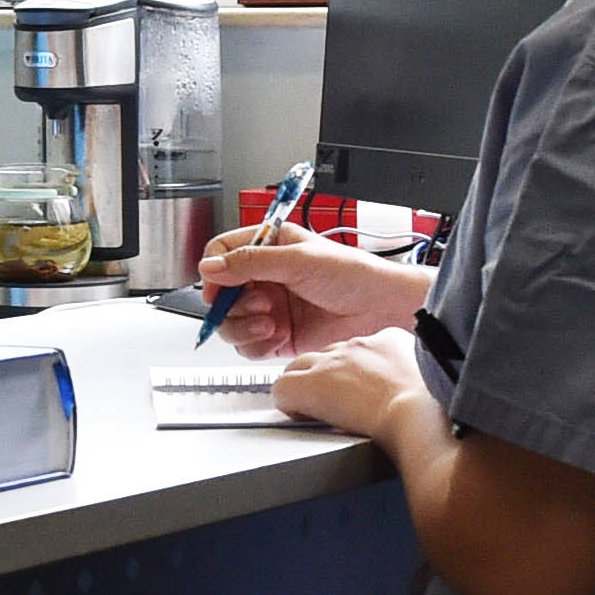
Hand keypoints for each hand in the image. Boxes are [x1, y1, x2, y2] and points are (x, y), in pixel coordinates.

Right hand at [197, 222, 429, 357]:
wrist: (382, 308)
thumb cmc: (354, 274)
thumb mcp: (299, 259)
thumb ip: (251, 262)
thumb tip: (211, 267)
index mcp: (268, 247)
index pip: (221, 254)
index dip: (214, 271)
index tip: (217, 287)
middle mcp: (265, 278)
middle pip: (220, 294)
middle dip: (232, 305)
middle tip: (260, 305)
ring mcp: (270, 308)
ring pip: (231, 323)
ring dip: (243, 327)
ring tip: (270, 323)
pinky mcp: (279, 336)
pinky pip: (248, 346)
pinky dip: (256, 346)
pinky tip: (277, 337)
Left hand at [269, 327, 430, 438]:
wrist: (423, 415)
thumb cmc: (437, 410)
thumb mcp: (436, 381)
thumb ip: (420, 379)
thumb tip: (422, 395)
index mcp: (389, 340)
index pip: (360, 349)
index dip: (356, 372)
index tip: (362, 389)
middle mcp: (357, 346)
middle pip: (327, 355)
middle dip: (327, 376)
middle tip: (336, 403)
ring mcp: (332, 363)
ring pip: (299, 366)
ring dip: (304, 386)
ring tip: (314, 410)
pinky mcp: (311, 386)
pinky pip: (282, 389)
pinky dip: (288, 404)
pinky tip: (301, 417)